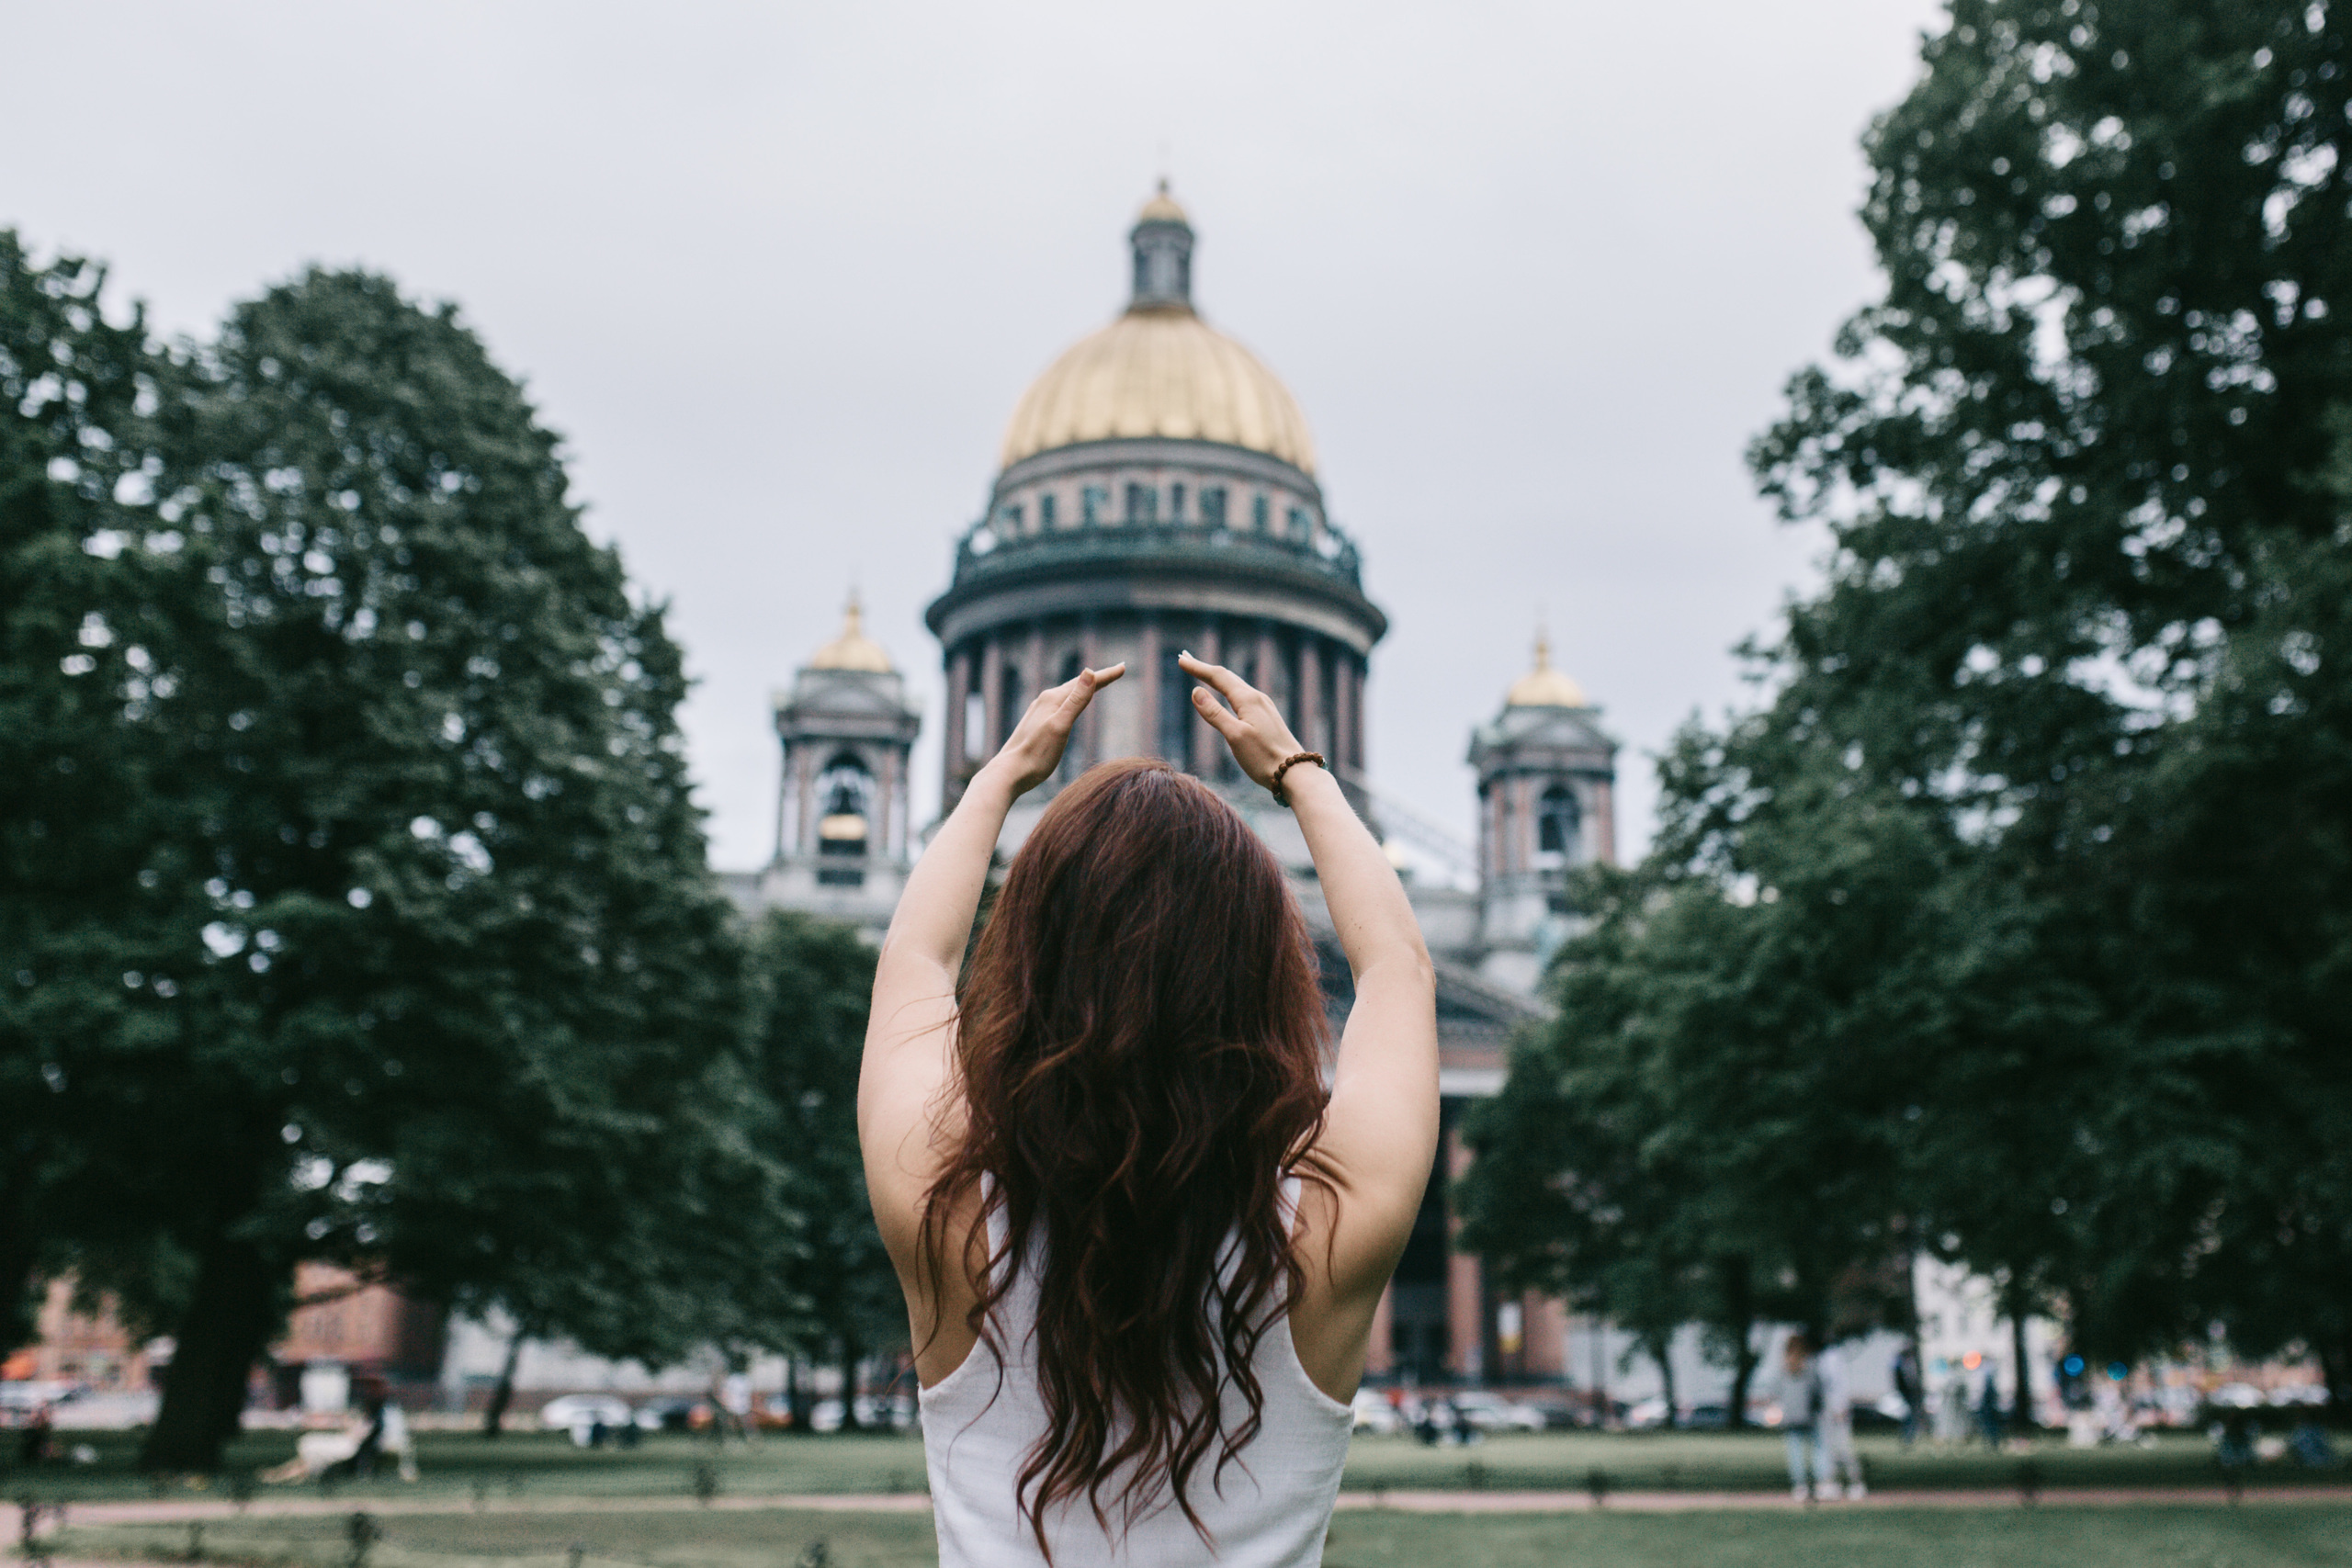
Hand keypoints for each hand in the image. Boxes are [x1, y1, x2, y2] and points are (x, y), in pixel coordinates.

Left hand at [979, 663, 1124, 796]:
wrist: (1008, 774)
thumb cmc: (1036, 755)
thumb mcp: (1061, 727)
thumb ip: (1075, 701)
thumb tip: (1089, 671)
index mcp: (1052, 699)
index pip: (1085, 682)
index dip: (1106, 675)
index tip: (1123, 666)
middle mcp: (1044, 701)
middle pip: (1076, 685)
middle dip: (1097, 678)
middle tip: (1116, 672)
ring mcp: (1039, 712)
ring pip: (1066, 695)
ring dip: (1083, 688)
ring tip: (1096, 684)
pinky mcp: (1036, 723)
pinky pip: (1059, 705)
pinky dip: (1071, 700)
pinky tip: (1068, 707)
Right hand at [1176, 651, 1312, 791]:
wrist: (1295, 773)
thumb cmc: (1263, 758)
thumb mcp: (1234, 736)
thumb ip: (1215, 713)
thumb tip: (1196, 691)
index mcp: (1248, 699)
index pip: (1218, 677)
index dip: (1198, 667)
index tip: (1180, 660)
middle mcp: (1257, 698)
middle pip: (1227, 677)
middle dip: (1205, 668)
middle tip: (1186, 659)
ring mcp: (1264, 707)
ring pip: (1236, 686)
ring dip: (1217, 678)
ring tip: (1202, 672)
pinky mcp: (1267, 718)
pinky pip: (1243, 696)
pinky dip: (1228, 689)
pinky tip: (1227, 694)